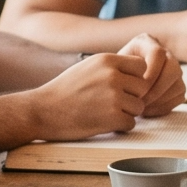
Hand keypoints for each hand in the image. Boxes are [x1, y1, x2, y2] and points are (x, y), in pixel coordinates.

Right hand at [28, 51, 157, 138]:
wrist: (43, 110)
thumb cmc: (64, 90)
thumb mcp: (88, 67)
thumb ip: (112, 66)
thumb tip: (139, 69)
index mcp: (107, 60)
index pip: (140, 66)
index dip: (134, 78)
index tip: (121, 87)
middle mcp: (112, 75)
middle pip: (143, 88)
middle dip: (131, 97)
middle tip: (112, 103)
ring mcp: (113, 96)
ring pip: (139, 107)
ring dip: (126, 113)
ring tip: (105, 113)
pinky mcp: (112, 117)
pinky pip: (131, 123)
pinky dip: (120, 127)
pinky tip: (103, 123)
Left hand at [117, 33, 185, 114]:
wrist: (115, 82)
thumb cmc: (110, 74)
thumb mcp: (111, 66)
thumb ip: (120, 68)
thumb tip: (137, 82)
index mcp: (147, 43)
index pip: (158, 53)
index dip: (150, 71)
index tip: (137, 85)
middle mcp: (165, 54)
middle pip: (174, 69)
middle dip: (157, 88)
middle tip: (141, 101)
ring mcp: (174, 71)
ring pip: (178, 85)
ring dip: (160, 99)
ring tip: (142, 107)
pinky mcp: (177, 86)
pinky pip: (179, 97)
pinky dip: (164, 106)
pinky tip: (147, 111)